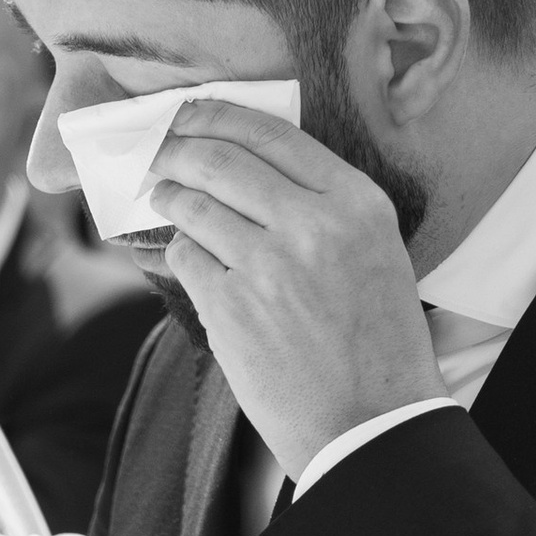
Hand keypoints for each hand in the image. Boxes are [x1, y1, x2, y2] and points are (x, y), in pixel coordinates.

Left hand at [141, 101, 442, 478]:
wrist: (373, 422)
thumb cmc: (377, 341)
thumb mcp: (376, 252)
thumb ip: (323, 205)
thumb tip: (249, 165)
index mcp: (357, 203)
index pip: (272, 133)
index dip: (217, 116)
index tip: (190, 113)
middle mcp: (313, 225)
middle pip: (220, 159)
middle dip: (177, 146)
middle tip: (158, 147)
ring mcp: (267, 266)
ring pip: (193, 204)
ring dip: (169, 195)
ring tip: (164, 195)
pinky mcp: (230, 308)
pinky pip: (185, 257)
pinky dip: (180, 251)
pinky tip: (189, 256)